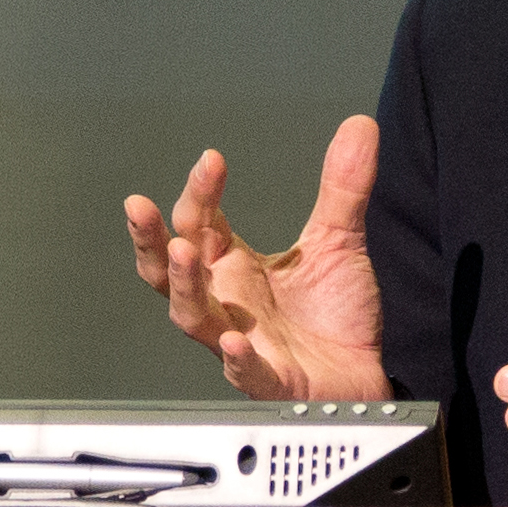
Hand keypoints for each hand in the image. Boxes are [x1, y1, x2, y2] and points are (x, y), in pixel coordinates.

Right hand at [124, 118, 391, 401]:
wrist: (368, 374)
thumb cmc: (337, 317)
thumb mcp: (340, 241)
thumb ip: (344, 188)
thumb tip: (360, 127)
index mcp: (234, 267)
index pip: (199, 223)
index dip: (200, 192)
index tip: (210, 160)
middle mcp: (227, 302)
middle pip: (170, 270)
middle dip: (150, 239)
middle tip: (139, 208)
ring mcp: (241, 342)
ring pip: (194, 316)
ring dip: (185, 285)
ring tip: (183, 253)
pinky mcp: (270, 380)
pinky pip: (244, 371)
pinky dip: (236, 358)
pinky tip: (234, 340)